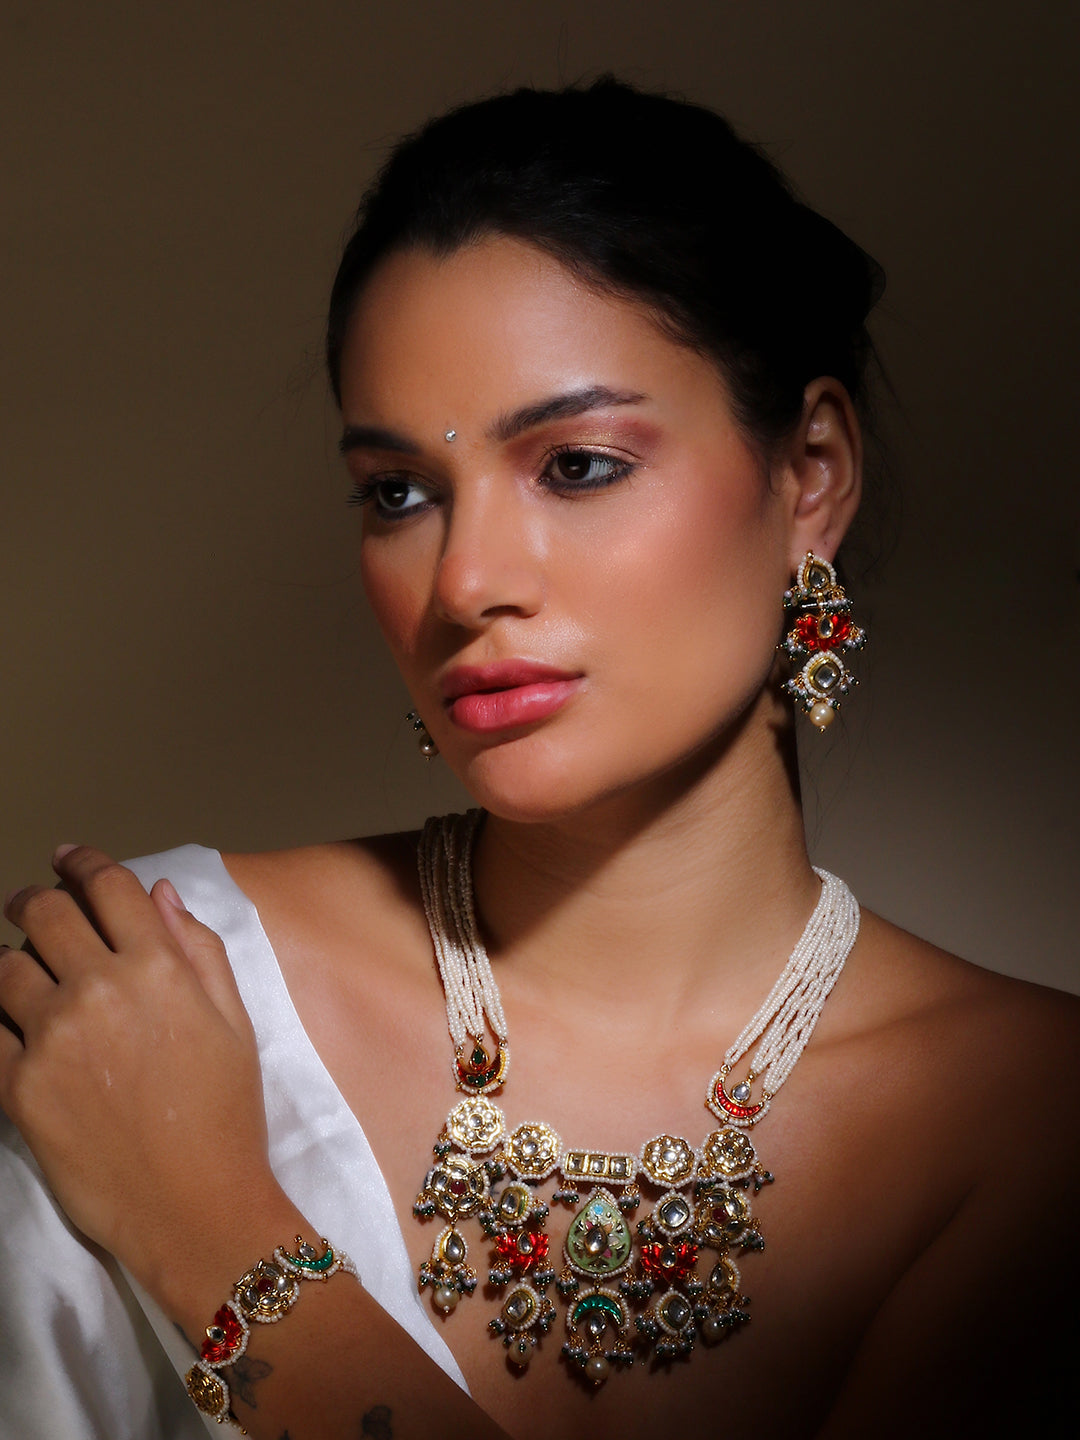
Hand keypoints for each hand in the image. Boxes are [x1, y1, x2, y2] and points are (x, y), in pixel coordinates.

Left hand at [0, 845, 282, 1302]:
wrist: (197, 1205)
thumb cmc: (226, 1115)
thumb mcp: (235, 1022)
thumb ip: (199, 950)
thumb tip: (160, 894)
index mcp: (159, 967)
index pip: (108, 887)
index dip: (83, 862)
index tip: (68, 857)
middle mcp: (101, 989)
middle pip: (44, 915)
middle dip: (33, 900)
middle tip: (31, 906)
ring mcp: (53, 1037)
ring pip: (2, 967)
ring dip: (8, 957)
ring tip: (16, 968)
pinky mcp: (18, 1087)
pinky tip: (4, 1021)